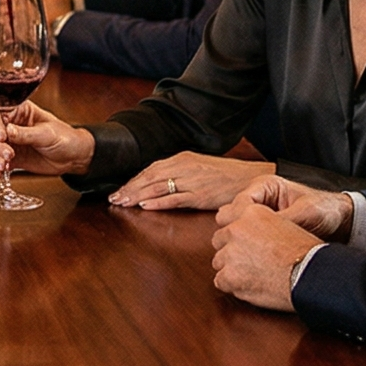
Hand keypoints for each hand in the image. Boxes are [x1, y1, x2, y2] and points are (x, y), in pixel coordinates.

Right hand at [0, 102, 94, 176]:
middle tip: (8, 154)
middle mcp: (14, 125)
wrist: (75, 157)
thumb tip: (8, 130)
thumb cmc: (65, 138)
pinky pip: (0, 162)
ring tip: (4, 165)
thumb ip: (26, 133)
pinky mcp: (14, 158)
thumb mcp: (46, 134)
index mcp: (22, 112)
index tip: (2, 135)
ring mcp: (13, 142)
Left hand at [107, 154, 276, 210]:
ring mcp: (192, 181)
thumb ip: (180, 172)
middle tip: (114, 199)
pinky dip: (158, 202)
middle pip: (150, 177)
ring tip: (123, 203)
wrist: (251, 178)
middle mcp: (184, 167)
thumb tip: (159, 182)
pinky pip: (175, 198)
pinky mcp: (201, 195)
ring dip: (138, 196)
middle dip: (130, 188)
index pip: (151, 169)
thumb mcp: (200, 167)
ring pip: (159, 187)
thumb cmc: (226, 175)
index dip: (133, 180)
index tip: (119, 190)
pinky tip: (145, 206)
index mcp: (183, 158)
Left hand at [211, 203, 323, 311]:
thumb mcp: (284, 224)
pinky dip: (233, 285)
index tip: (245, 242)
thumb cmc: (305, 253)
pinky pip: (221, 281)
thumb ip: (260, 224)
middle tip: (251, 261)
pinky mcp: (229, 276)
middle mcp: (236, 229)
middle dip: (232, 250)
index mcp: (250, 212)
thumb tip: (244, 231)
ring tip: (255, 274)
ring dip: (232, 268)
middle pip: (220, 240)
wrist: (310, 275)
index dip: (236, 233)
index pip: (227, 218)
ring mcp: (230, 253)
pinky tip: (251, 285)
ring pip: (219, 261)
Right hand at [215, 175, 355, 239]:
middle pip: (230, 215)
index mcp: (265, 186)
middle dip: (236, 232)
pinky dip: (248, 245)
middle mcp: (257, 197)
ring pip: (233, 227)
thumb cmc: (325, 211)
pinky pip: (244, 236)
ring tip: (253, 253)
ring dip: (241, 240)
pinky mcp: (261, 228)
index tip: (248, 239)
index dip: (241, 221)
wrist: (340, 220)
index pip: (239, 203)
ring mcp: (257, 213)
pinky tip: (257, 256)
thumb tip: (265, 233)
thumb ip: (285, 220)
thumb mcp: (307, 214)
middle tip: (248, 249)